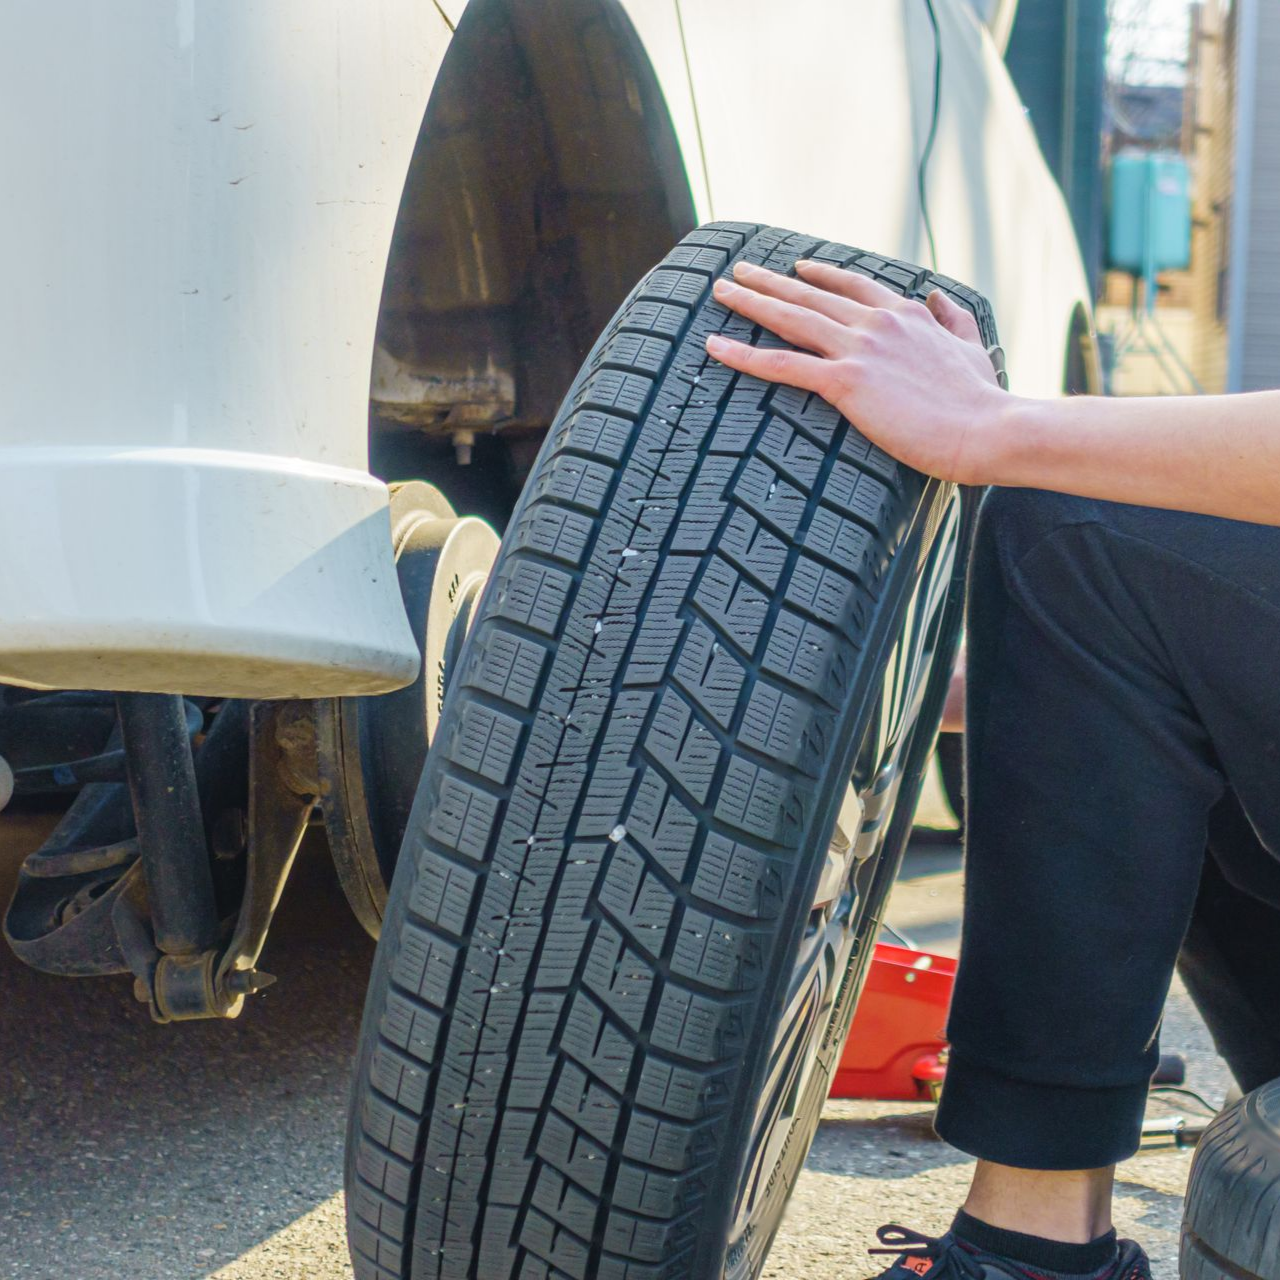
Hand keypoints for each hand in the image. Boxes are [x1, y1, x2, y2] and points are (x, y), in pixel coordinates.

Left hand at [705, 260, 1009, 483]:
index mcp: (906, 314)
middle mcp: (877, 323)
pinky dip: (743, 354)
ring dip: (750, 302)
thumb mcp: (973, 348)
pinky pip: (782, 364)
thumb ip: (954, 320)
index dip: (823, 276)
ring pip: (790, 318)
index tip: (799, 268)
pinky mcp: (846, 382)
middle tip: (738, 272)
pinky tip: (715, 346)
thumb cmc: (981, 400)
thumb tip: (940, 298)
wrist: (987, 428)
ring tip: (720, 292)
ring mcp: (859, 349)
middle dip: (770, 281)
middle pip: (811, 296)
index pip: (855, 286)